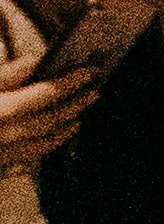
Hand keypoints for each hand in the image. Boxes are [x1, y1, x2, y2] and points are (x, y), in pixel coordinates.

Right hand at [0, 59, 97, 174]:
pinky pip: (26, 161)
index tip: (90, 72)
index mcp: (0, 111)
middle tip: (93, 93)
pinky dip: (44, 147)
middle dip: (74, 106)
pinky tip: (52, 140)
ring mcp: (0, 155)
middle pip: (48, 121)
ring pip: (40, 145)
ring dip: (63, 130)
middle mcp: (2, 136)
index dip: (70, 82)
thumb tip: (33, 62)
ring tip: (78, 118)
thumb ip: (4, 76)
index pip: (44, 94)